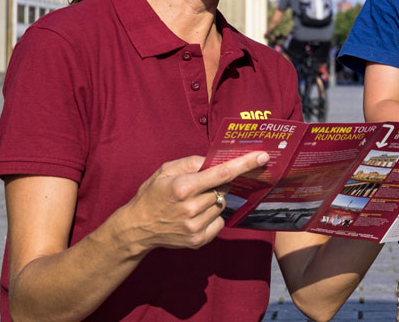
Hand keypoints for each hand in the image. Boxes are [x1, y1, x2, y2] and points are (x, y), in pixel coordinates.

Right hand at [116, 151, 268, 255]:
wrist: (135, 229)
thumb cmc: (151, 195)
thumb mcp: (165, 171)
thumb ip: (192, 162)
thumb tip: (217, 159)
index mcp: (183, 187)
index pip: (222, 173)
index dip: (245, 164)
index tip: (263, 156)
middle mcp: (191, 208)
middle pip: (224, 189)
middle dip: (219, 184)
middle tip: (201, 186)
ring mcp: (195, 227)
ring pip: (222, 205)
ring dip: (214, 200)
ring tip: (193, 203)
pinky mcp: (198, 241)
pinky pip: (219, 222)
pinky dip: (213, 216)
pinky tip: (196, 215)